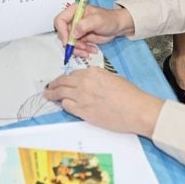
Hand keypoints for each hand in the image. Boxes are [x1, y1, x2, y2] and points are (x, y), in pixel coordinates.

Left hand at [44, 68, 163, 135]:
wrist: (136, 110)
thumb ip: (98, 78)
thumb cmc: (130, 95)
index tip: (62, 81)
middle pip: (63, 82)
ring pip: (61, 93)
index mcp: (93, 72)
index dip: (66, 78)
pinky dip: (63, 105)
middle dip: (54, 84)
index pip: (73, 74)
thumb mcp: (113, 78)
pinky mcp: (83, 111)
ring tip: (48, 95)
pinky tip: (62, 105)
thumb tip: (90, 83)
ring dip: (53, 94)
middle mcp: (85, 82)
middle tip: (49, 87)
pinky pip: (67, 106)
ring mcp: (82, 97)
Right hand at [53, 3, 133, 55]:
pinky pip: (76, 48)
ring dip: (78, 49)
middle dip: (72, 43)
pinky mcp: (80, 39)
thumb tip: (73, 34)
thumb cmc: (108, 19)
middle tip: (82, 47)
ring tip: (89, 50)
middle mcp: (73, 20)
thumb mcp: (97, 20)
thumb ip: (84, 25)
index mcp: (74, 11)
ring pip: (69, 43)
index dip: (61, 31)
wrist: (117, 26)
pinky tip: (92, 50)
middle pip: (63, 34)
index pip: (60, 20)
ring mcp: (76, 30)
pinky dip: (83, 51)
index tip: (67, 41)